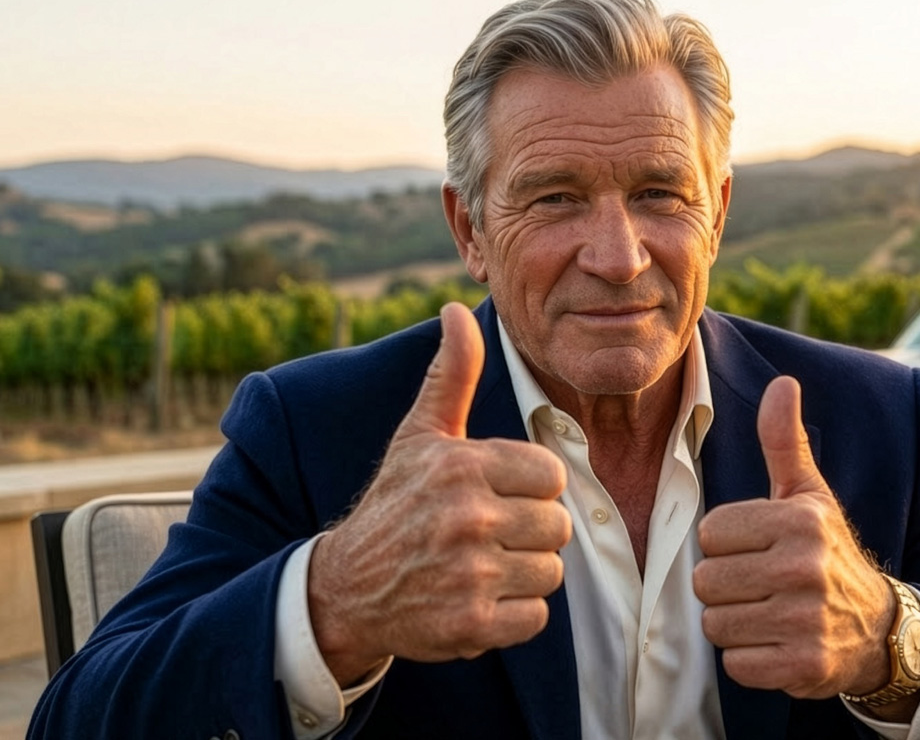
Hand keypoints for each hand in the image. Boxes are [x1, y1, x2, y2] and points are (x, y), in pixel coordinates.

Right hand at [309, 302, 571, 684]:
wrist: (345, 588)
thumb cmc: (396, 503)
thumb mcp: (420, 435)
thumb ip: (452, 374)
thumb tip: (457, 310)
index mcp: (462, 466)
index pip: (552, 475)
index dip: (532, 488)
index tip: (498, 494)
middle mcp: (466, 517)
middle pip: (559, 526)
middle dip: (531, 532)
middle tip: (490, 534)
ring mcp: (468, 574)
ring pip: (551, 571)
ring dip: (524, 574)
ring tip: (483, 566)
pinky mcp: (470, 624)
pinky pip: (536, 617)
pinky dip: (514, 615)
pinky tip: (478, 599)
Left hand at [693, 376, 896, 699]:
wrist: (880, 629)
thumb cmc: (829, 552)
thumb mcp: (810, 495)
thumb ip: (785, 441)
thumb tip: (783, 382)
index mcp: (799, 520)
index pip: (709, 534)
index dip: (725, 544)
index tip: (757, 548)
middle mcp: (805, 567)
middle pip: (706, 581)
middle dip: (725, 586)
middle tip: (760, 585)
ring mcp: (806, 620)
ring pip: (717, 624)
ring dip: (735, 624)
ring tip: (768, 613)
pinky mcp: (805, 666)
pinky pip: (736, 664)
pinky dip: (750, 660)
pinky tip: (777, 643)